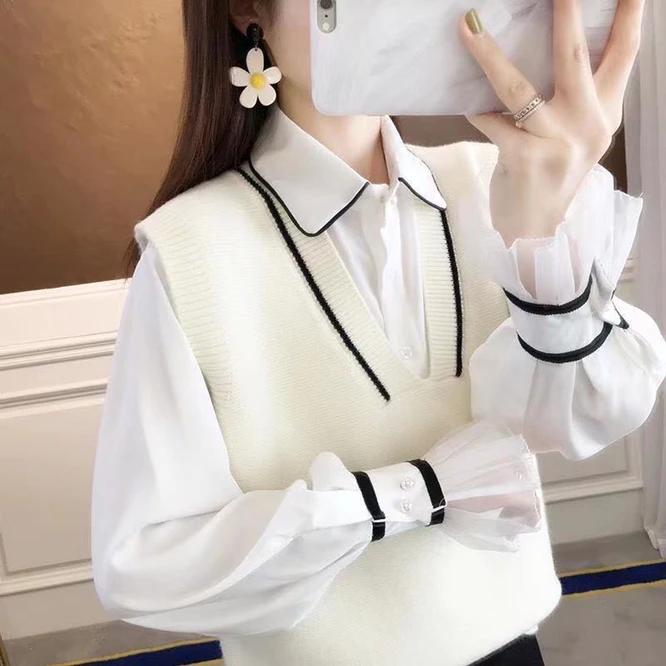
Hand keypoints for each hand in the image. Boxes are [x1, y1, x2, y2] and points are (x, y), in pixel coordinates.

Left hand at [458, 0, 644, 247]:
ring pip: (519, 88)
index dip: (629, 12)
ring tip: (469, 27)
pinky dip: (476, 110)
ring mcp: (557, 143)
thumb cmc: (551, 173)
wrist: (536, 228)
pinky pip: (492, 122)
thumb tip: (546, 45)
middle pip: (575, 57)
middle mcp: (588, 124)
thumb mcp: (575, 134)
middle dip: (565, 13)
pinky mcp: (525, 160)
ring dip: (490, 55)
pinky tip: (464, 100)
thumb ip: (575, 97)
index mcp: (605, 113)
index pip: (625, 53)